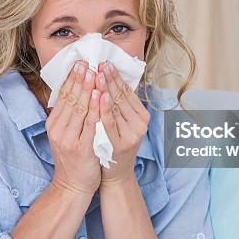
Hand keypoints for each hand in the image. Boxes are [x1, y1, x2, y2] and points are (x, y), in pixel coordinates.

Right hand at [46, 60, 101, 194]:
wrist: (72, 186)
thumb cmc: (73, 158)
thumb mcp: (65, 134)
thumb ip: (68, 115)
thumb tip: (74, 89)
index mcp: (54, 124)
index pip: (62, 96)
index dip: (71, 79)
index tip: (80, 63)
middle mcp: (58, 130)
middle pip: (70, 99)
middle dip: (80, 79)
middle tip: (88, 62)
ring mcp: (69, 139)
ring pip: (79, 108)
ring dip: (87, 88)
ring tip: (94, 72)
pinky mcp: (82, 148)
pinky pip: (90, 124)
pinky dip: (96, 108)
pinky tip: (100, 95)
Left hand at [96, 61, 149, 185]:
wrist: (115, 176)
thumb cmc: (114, 146)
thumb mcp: (122, 123)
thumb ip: (120, 105)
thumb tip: (113, 79)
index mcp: (141, 116)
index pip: (127, 92)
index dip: (116, 76)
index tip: (105, 62)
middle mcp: (140, 124)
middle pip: (122, 96)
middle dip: (110, 78)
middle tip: (100, 63)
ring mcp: (131, 134)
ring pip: (117, 107)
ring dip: (106, 88)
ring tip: (97, 73)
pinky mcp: (120, 144)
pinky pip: (110, 123)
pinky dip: (104, 108)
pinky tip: (98, 96)